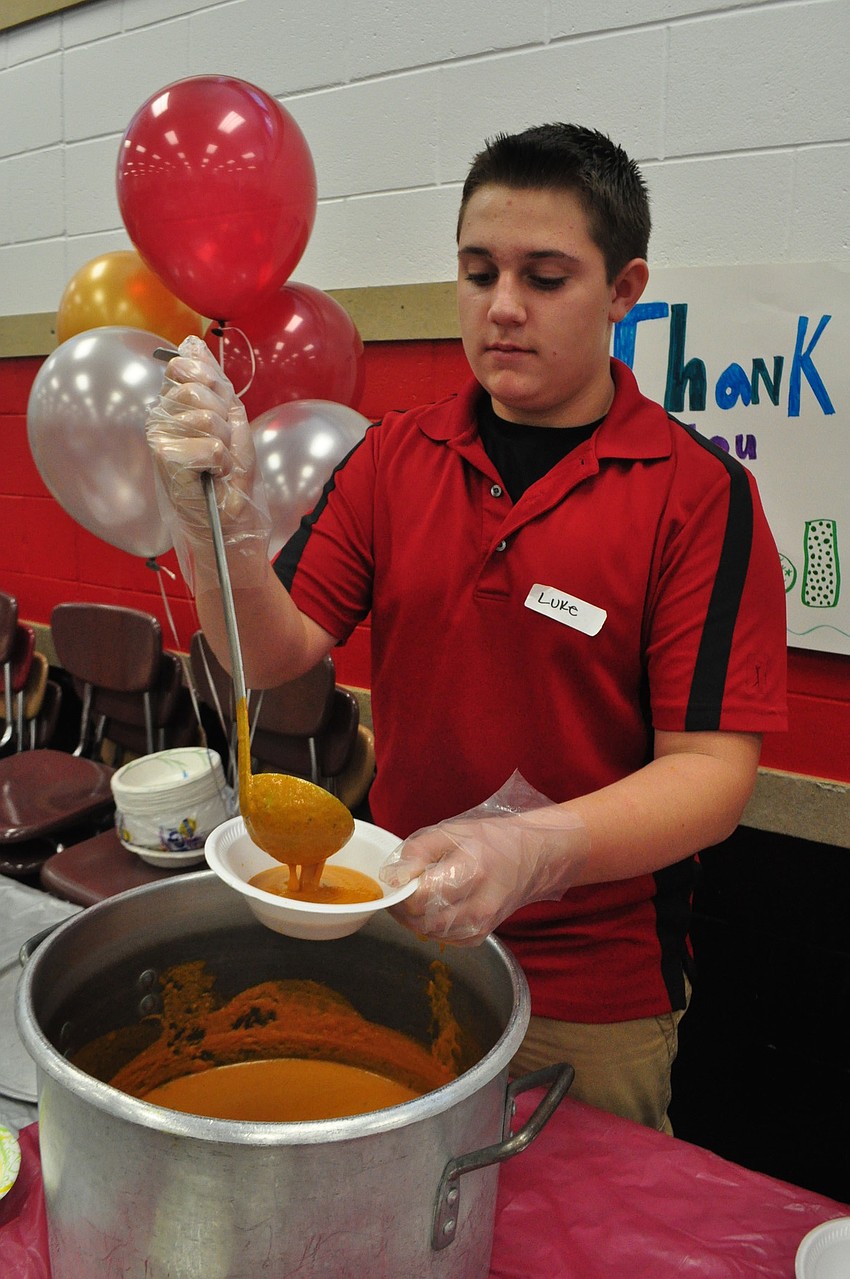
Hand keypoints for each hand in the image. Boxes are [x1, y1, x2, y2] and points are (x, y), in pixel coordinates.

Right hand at [145, 336, 269, 589]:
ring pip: (205, 416)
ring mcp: (159, 440)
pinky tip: (213, 475)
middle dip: (224, 418)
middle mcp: (161, 418)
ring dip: (226, 442)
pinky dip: (221, 462)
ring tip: (220, 463)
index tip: (224, 411)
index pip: (184, 367)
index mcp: (175, 405)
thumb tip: (192, 342)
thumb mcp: (232, 422)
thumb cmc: (231, 478)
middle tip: (224, 446)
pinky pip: (209, 445)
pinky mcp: (165, 461)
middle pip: (196, 389)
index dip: (212, 383)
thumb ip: (213, 382)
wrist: (231, 521)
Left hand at [380, 805, 589, 945]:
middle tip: (400, 889)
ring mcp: (482, 924)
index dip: (399, 891)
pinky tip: (432, 907)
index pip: (420, 897)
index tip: (396, 880)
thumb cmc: (489, 840)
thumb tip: (392, 877)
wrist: (531, 857)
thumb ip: (417, 852)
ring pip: (429, 932)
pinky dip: (429, 925)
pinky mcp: (481, 935)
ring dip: (413, 917)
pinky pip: (442, 938)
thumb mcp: (450, 831)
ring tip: (415, 895)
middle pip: (421, 919)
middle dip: (402, 906)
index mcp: (472, 871)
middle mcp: (479, 905)